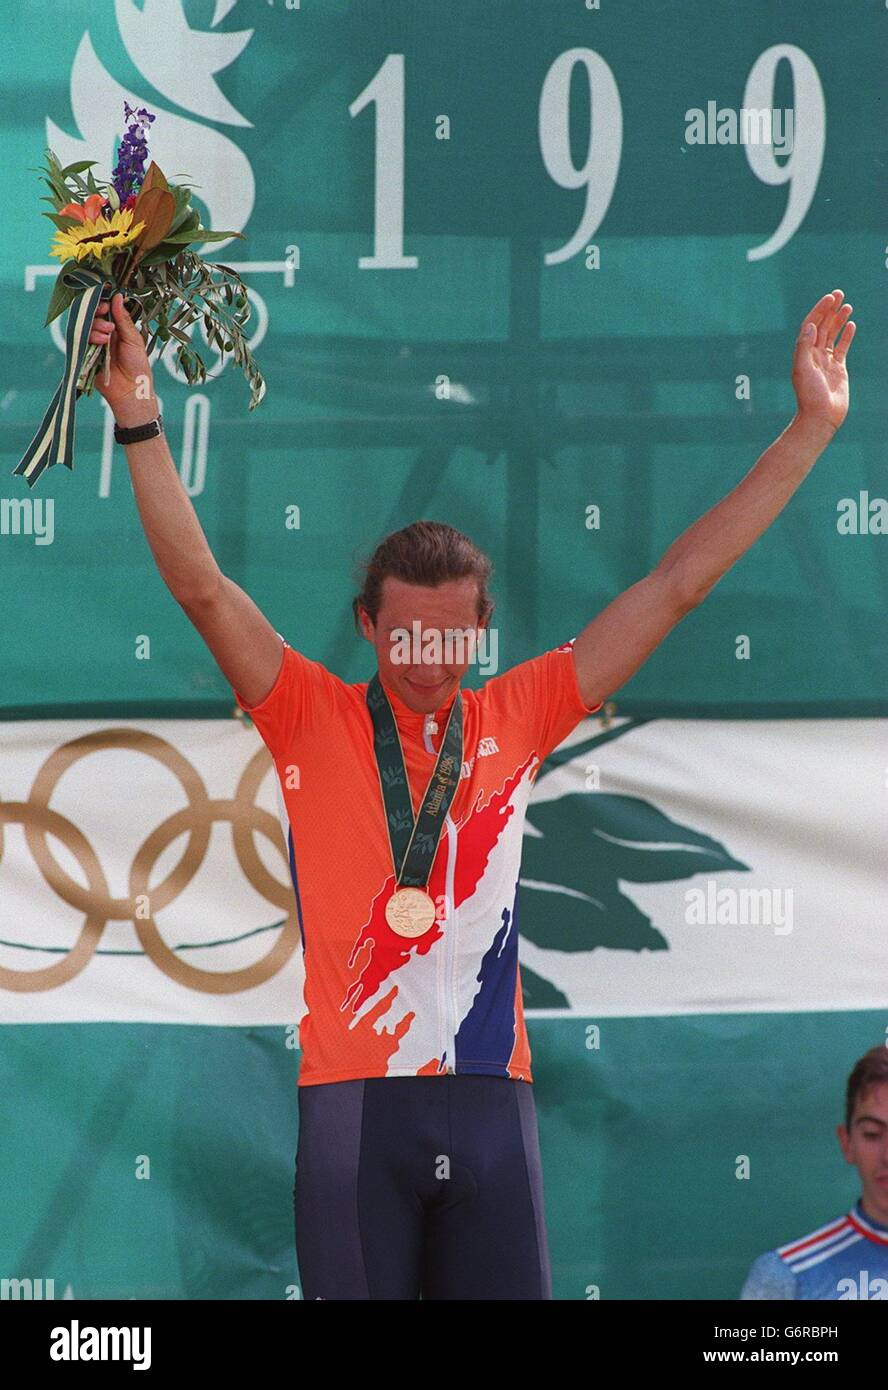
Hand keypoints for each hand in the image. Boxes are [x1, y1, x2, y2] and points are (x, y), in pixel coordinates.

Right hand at [88, 292, 157, 425]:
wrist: (131, 390)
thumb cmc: (137, 365)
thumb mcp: (133, 339)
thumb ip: (124, 319)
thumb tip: (117, 296)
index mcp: (116, 327)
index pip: (103, 308)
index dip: (102, 303)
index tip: (106, 304)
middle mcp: (103, 332)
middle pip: (91, 314)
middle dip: (97, 315)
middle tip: (109, 324)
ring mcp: (92, 343)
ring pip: (85, 326)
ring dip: (95, 328)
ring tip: (107, 338)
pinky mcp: (84, 353)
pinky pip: (79, 340)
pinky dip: (88, 337)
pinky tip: (100, 342)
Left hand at [791, 289, 855, 433]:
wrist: (820, 417)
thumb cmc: (809, 395)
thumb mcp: (802, 368)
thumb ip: (805, 346)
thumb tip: (810, 325)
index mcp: (803, 353)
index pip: (811, 326)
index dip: (819, 311)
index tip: (830, 298)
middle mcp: (814, 355)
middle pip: (822, 327)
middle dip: (830, 310)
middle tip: (839, 294)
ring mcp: (826, 361)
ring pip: (832, 335)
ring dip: (839, 319)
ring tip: (847, 305)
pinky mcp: (838, 369)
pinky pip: (842, 348)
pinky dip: (846, 336)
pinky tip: (851, 324)